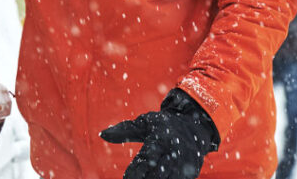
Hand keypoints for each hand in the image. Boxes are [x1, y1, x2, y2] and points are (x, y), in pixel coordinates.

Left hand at [100, 89, 218, 178]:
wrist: (195, 126)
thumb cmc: (162, 125)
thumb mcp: (144, 123)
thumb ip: (124, 130)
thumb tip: (102, 134)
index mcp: (161, 139)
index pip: (147, 159)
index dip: (136, 172)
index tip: (126, 178)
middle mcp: (175, 153)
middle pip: (159, 174)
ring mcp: (185, 164)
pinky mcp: (191, 173)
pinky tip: (155, 178)